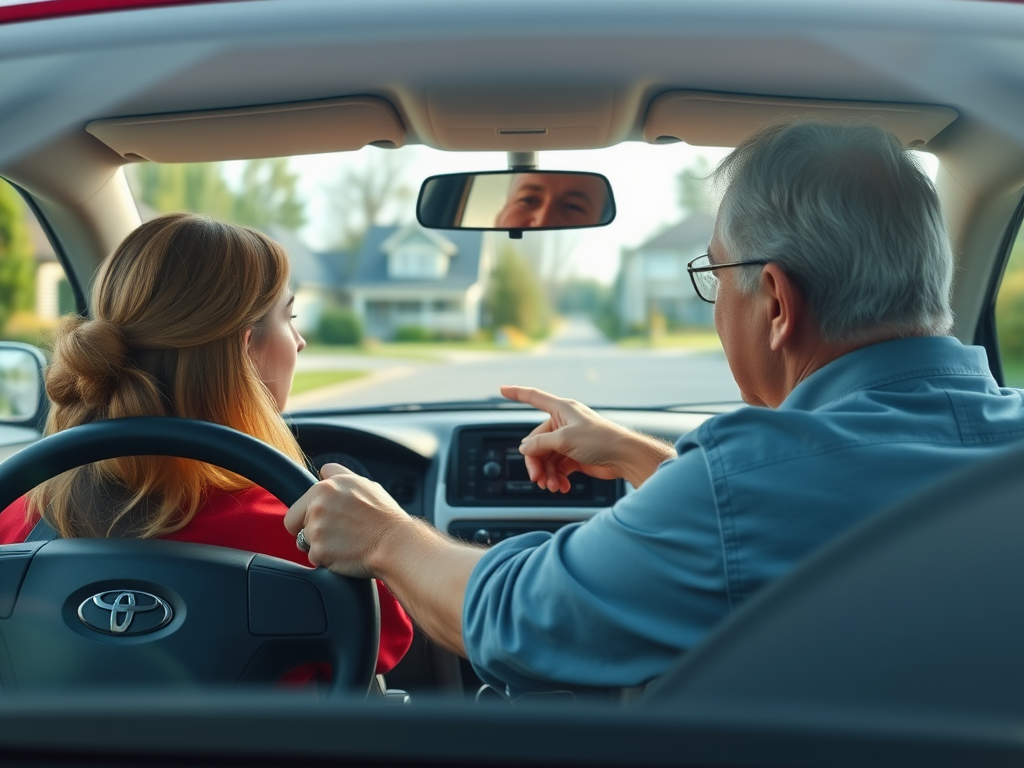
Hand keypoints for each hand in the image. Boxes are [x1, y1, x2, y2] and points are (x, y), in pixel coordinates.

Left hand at [284, 463, 408, 576]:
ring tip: (346, 541)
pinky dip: (327, 559)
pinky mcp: (319, 550)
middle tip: (334, 532)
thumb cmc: (386, 517)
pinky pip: (315, 557)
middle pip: (295, 520)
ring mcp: (317, 527)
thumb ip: (340, 477)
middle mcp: (319, 503)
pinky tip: (346, 552)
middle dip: (308, 527)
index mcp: (328, 486)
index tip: (323, 515)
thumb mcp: (366, 485)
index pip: (302, 498)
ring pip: (305, 540)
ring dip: (321, 544)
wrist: (396, 543)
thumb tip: (325, 471)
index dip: (311, 508)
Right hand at [500, 385, 671, 491]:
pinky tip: (561, 486)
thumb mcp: (564, 440)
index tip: (502, 389)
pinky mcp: (576, 457)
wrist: (625, 458)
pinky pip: (558, 467)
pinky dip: (557, 477)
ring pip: (547, 458)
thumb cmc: (600, 440)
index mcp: (562, 409)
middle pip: (537, 442)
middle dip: (536, 462)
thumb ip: (540, 443)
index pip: (534, 397)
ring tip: (551, 486)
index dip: (517, 393)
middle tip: (537, 479)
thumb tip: (524, 448)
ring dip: (547, 473)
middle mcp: (564, 424)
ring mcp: (569, 441)